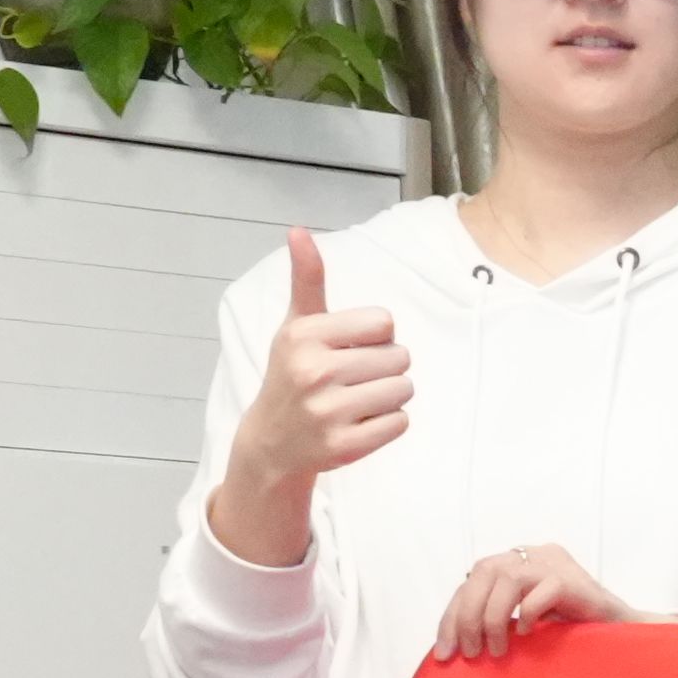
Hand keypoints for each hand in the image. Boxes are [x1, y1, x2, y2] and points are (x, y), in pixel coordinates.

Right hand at [206, 233, 411, 565]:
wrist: (272, 442)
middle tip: (350, 379)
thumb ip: (306, 279)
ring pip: (404, 390)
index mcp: (304, 335)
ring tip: (356, 400)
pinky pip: (401, 423)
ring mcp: (328, 412)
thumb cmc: (292, 373)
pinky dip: (388, 424)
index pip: (385, 323)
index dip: (376, 335)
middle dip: (383, 367)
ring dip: (390, 396)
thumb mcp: (296, 324)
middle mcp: (313, 372)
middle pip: (399, 357)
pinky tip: (358, 423)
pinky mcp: (344, 446)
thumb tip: (298, 231)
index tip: (348, 348)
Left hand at [428, 545, 628, 658]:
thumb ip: (498, 616)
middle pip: (484, 571)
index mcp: (521, 560)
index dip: (453, 614)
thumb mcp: (526, 620)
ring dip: (493, 618)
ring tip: (496, 649)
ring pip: (508, 578)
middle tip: (470, 653)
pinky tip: (530, 634)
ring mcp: (556, 563)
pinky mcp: (574, 580)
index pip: (473, 579)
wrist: (621, 633)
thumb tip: (452, 642)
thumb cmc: (573, 631)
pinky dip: (528, 614)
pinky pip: (541, 591)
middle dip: (467, 615)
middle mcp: (536, 554)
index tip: (445, 651)